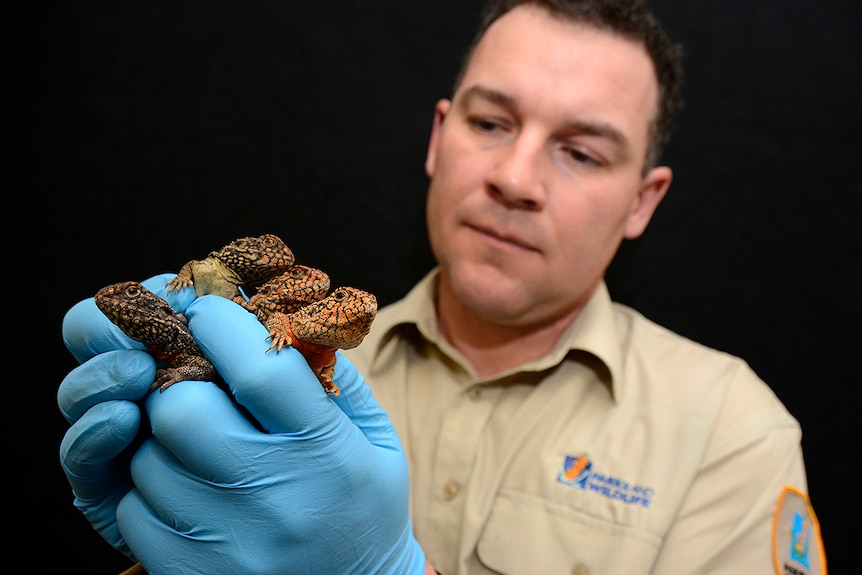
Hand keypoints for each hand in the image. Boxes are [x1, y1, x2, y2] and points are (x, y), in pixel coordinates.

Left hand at [72, 278, 424, 573]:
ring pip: (148, 457)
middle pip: (181, 410)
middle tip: (196, 384)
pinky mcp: (190, 574)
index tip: (208, 309)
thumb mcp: (373, 437)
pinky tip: (191, 492)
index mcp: (326, 452)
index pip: (260, 368)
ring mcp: (228, 542)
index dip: (223, 324)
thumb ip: (334, 376)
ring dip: (163, 438)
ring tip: (200, 445)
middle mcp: (274, 497)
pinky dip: (152, 490)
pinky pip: (135, 510)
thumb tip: (282, 317)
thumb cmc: (364, 506)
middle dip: (180, 383)